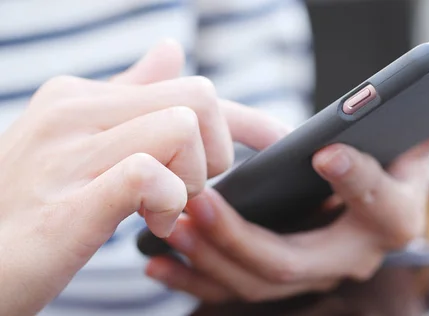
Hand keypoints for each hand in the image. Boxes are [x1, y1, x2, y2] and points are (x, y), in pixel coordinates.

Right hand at [0, 40, 288, 314]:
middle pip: (197, 98)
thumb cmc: (31, 210)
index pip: (186, 86)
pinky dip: (170, 202)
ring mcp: (67, 154)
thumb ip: (128, 98)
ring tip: (164, 210)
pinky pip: (151, 174)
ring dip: (194, 180)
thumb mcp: (79, 144)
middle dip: (218, 151)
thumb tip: (171, 50)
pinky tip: (152, 224)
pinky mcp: (70, 204)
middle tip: (192, 189)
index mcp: (80, 96)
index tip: (276, 141)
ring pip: (181, 128)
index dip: (244, 118)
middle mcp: (72, 112)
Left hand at [145, 91, 428, 302]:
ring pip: (256, 283)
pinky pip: (231, 290)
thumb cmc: (390, 169)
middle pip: (298, 262)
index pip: (380, 206)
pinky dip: (193, 278)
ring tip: (170, 225)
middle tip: (203, 202)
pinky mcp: (274, 279)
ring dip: (210, 257)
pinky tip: (156, 260)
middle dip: (246, 238)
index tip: (328, 152)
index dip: (360, 180)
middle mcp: (351, 257)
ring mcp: (310, 274)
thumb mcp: (422, 142)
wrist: (369, 213)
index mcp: (392, 220)